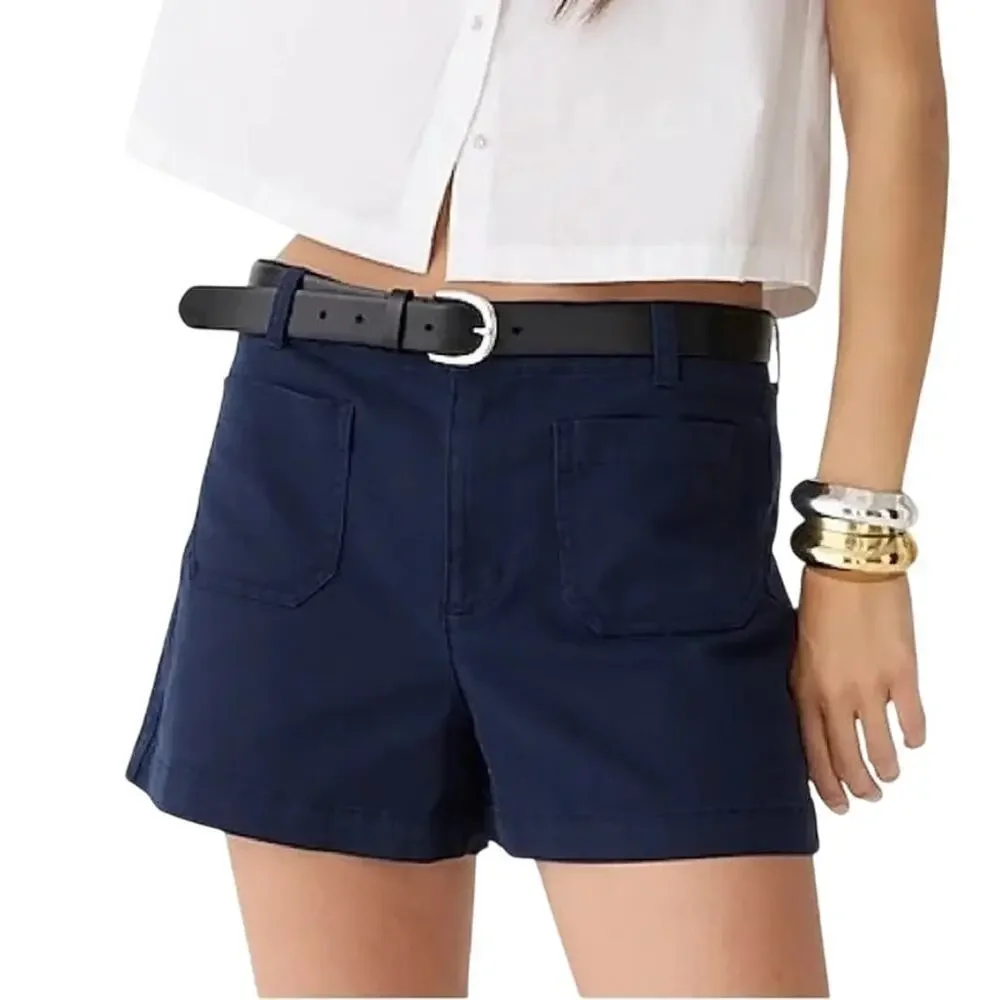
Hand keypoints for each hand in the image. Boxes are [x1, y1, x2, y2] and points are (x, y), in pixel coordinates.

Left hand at [791, 567, 926, 812]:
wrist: (850, 567)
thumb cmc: (819, 601)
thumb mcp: (798, 649)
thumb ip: (806, 686)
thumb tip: (816, 720)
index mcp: (804, 689)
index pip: (813, 752)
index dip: (826, 784)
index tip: (837, 802)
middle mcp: (834, 695)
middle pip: (846, 759)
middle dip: (858, 786)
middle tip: (869, 796)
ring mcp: (869, 687)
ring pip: (879, 749)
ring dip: (887, 769)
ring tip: (891, 775)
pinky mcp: (902, 674)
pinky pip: (911, 720)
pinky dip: (914, 737)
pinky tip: (913, 741)